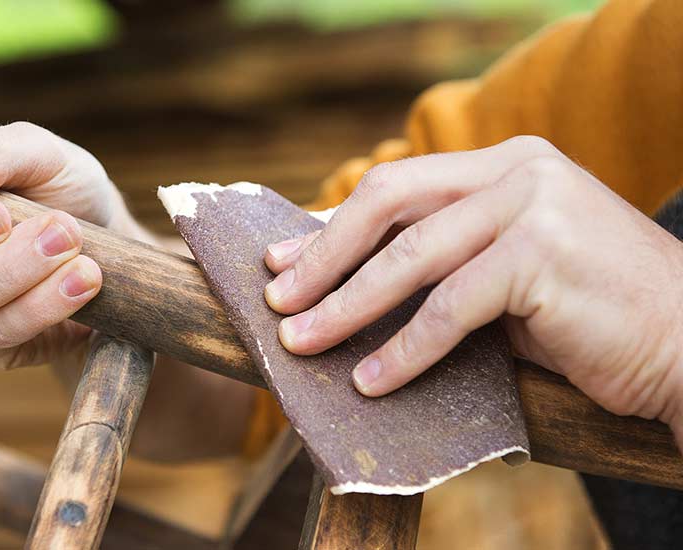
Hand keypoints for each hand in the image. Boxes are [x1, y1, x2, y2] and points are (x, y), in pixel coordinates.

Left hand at [263, 136, 682, 436]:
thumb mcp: (505, 271)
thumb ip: (442, 258)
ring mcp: (533, 205)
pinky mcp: (543, 255)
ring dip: (346, 308)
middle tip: (278, 302)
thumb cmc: (590, 314)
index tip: (281, 262)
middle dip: (323, 258)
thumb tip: (349, 277)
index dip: (330, 227)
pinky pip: (450, 308)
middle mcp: (517, 169)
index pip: (395, 188)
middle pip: (387, 204)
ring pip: (410, 258)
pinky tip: (372, 381)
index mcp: (504, 163)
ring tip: (303, 343)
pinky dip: (405, 350)